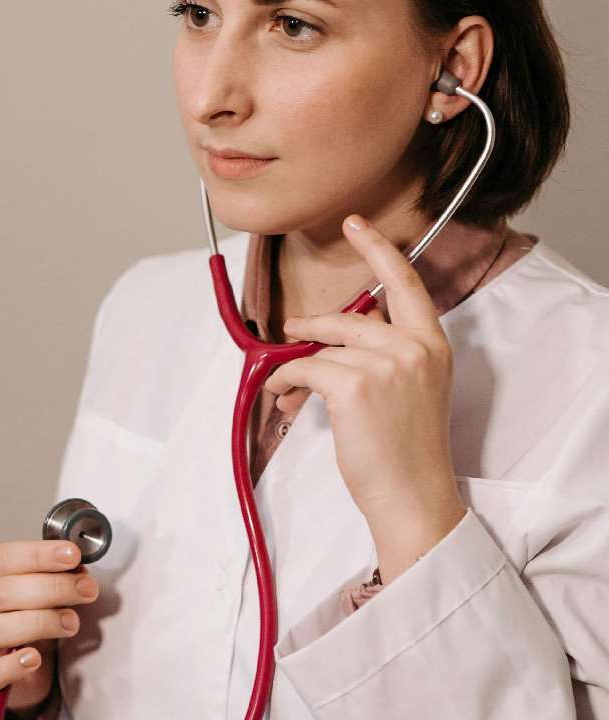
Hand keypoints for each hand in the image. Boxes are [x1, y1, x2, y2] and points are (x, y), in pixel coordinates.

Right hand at [0, 539, 100, 710]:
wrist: (19, 662)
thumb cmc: (26, 614)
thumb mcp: (37, 587)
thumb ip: (53, 574)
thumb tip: (77, 569)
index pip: (2, 558)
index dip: (39, 555)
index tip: (72, 555)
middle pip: (3, 592)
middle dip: (52, 588)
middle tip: (86, 589)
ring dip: (41, 623)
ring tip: (72, 622)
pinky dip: (13, 666)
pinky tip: (34, 658)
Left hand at [264, 214, 465, 580]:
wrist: (412, 496)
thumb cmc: (408, 451)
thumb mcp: (413, 388)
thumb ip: (387, 352)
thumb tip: (340, 332)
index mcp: (433, 345)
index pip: (406, 283)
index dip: (379, 248)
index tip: (357, 223)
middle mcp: (413, 348)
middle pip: (349, 319)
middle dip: (313, 330)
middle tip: (292, 336)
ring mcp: (385, 365)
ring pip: (323, 347)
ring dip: (298, 367)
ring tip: (289, 389)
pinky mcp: (353, 386)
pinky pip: (304, 369)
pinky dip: (286, 384)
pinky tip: (287, 398)